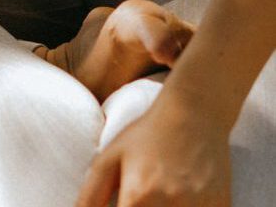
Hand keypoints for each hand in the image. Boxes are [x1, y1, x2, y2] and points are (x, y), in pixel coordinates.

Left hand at [76, 96, 231, 206]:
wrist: (194, 115)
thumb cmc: (145, 136)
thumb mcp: (108, 160)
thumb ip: (90, 196)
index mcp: (138, 196)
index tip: (122, 206)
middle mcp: (171, 204)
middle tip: (141, 200)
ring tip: (157, 198)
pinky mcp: (222, 206)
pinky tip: (179, 200)